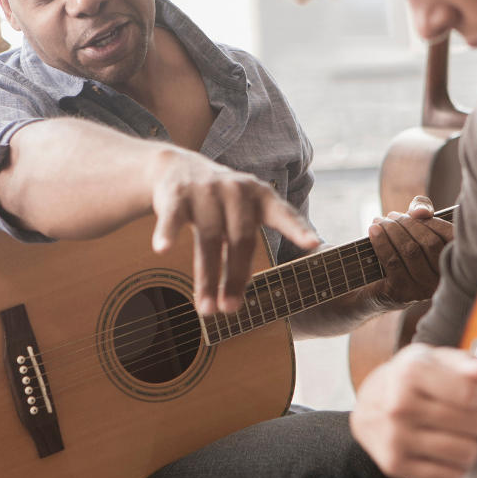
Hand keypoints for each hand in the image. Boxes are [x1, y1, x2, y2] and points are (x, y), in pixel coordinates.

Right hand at [148, 149, 318, 315]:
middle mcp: (236, 191)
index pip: (283, 214)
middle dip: (235, 278)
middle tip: (231, 310)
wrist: (176, 167)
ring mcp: (206, 191)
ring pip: (209, 239)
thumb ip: (248, 243)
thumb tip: (247, 289)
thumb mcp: (242, 213)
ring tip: (206, 308)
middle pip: (241, 239)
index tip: (313, 243)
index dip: (298, 229)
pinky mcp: (177, 195)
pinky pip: (173, 218)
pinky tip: (162, 250)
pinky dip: (168, 233)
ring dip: (206, 278)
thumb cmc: (218, 201)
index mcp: (260, 196)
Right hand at [350, 343, 476, 477]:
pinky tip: (446, 453)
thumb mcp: (431, 358)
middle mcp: (400, 407)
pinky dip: (455, 467)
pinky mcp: (395, 464)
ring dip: (471, 446)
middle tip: (468, 416)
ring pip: (464, 453)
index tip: (475, 395)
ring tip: (460, 435)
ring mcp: (396, 438)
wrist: (367, 406)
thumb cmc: (403, 382)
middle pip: (472, 424)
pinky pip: (448, 476)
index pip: (470, 394)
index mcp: (410, 375)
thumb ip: (461, 363)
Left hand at [366, 195, 452, 307]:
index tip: (412, 212)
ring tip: (379, 221)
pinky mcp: (402, 294)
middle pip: (430, 243)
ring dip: (392, 230)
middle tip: (391, 216)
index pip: (450, 236)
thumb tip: (420, 212)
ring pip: (410, 251)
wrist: (374, 286)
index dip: (431, 221)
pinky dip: (381, 242)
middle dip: (407, 223)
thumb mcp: (415, 229)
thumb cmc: (400, 252)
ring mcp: (423, 290)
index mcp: (453, 264)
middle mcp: (442, 280)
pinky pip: (392, 262)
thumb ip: (422, 211)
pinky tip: (373, 231)